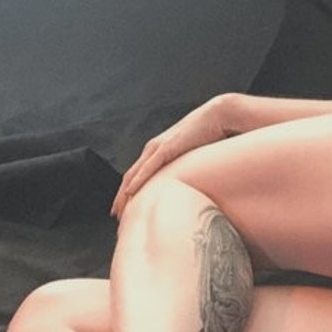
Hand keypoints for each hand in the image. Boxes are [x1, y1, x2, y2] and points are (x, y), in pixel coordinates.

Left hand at [111, 96, 238, 217]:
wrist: (215, 117)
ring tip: (119, 209)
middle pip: (129, 177)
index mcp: (157, 152)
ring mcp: (158, 148)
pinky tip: (131, 192)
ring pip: (134, 174)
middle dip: (121, 197)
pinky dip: (138, 180)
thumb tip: (186, 185)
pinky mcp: (166, 147)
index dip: (126, 193)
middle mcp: (152, 149)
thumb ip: (183, 169)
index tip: (123, 209)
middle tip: (115, 214)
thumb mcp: (190, 157)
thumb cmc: (207, 136)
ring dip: (124, 193)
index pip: (136, 175)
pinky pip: (148, 167)